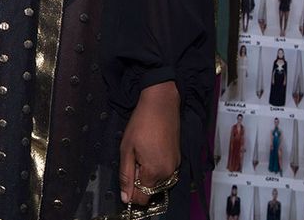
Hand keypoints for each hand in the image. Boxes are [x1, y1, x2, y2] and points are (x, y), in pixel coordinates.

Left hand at [119, 81, 180, 205]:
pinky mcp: (178, 159)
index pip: (142, 198)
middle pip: (150, 190)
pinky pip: (165, 172)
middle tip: (134, 158)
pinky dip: (156, 167)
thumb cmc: (141, 124)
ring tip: (142, 152)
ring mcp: (175, 166)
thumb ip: (126, 176)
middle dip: (139, 181)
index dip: (131, 192)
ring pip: (157, 181)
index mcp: (154, 173)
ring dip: (148, 173)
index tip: (127, 176)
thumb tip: (125, 199)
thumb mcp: (126, 149)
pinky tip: (151, 150)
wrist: (161, 104)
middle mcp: (168, 173)